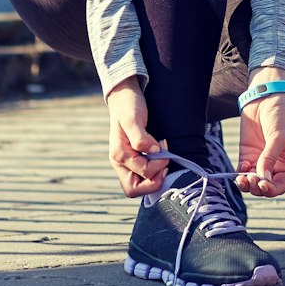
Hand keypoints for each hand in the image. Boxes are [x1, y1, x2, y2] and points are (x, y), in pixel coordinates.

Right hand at [106, 81, 167, 196]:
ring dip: (154, 177)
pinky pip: (141, 176)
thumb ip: (141, 137)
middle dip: (153, 181)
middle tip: (165, 163)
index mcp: (119, 154)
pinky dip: (153, 172)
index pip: (141, 174)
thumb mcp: (134, 118)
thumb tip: (154, 152)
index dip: (157, 166)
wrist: (124, 95)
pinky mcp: (132, 159)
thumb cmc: (128, 105)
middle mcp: (120, 162)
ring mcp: (125, 162)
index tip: (165, 151)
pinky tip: (160, 158)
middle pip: (134, 190)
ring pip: (138, 186)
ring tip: (163, 158)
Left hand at [237, 73, 284, 197]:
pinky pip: (242, 171)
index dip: (271, 190)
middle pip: (264, 187)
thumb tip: (263, 179)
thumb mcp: (279, 136)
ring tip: (242, 179)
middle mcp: (274, 166)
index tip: (263, 184)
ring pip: (252, 182)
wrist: (265, 99)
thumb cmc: (280, 116)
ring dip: (247, 184)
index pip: (280, 186)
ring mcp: (259, 161)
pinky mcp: (247, 155)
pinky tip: (241, 168)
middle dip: (257, 188)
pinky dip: (240, 174)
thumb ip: (270, 158)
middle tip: (251, 180)